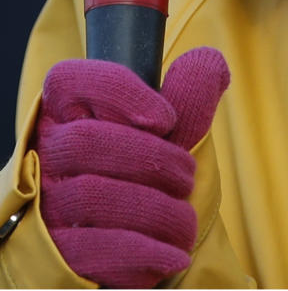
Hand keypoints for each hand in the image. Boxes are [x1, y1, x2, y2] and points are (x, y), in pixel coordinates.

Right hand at [35, 48, 229, 288]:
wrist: (133, 235)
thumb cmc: (149, 168)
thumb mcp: (172, 126)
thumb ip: (190, 91)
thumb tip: (210, 63)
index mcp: (68, 108)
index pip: (75, 80)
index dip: (123, 94)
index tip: (167, 118)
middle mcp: (48, 151)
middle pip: (86, 142)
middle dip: (152, 159)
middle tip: (187, 176)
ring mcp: (47, 202)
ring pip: (91, 195)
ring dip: (154, 210)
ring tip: (185, 220)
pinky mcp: (56, 251)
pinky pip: (91, 249)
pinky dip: (140, 252)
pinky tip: (173, 254)